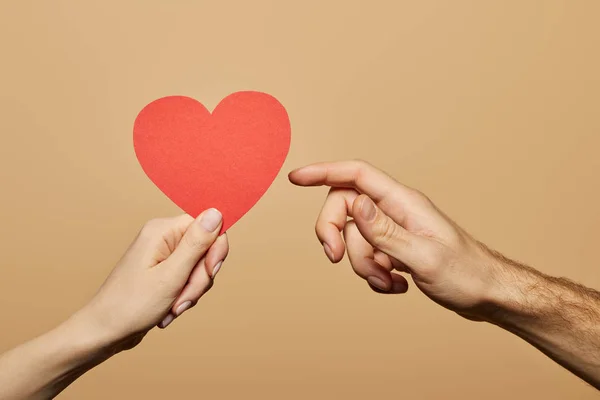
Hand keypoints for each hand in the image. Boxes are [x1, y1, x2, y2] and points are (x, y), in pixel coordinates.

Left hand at [80, 209, 228, 350]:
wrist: (104, 332)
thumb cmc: (130, 306)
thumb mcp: (171, 275)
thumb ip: (196, 243)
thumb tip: (216, 212)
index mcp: (162, 231)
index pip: (207, 226)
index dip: (214, 250)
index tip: (210, 273)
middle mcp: (163, 238)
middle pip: (205, 249)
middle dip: (200, 278)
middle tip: (184, 298)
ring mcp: (162, 255)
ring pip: (199, 267)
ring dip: (191, 291)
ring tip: (173, 307)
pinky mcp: (163, 270)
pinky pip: (188, 278)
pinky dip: (184, 296)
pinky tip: (169, 310)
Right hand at [289, 160, 503, 319]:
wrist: (488, 295)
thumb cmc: (467, 274)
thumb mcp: (424, 257)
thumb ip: (386, 231)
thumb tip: (354, 203)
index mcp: (403, 203)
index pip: (356, 175)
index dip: (324, 172)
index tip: (296, 178)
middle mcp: (396, 211)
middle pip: (344, 207)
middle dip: (334, 234)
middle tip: (334, 259)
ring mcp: (395, 230)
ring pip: (354, 238)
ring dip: (363, 265)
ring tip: (390, 282)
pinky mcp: (396, 248)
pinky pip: (367, 255)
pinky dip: (374, 275)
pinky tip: (397, 286)